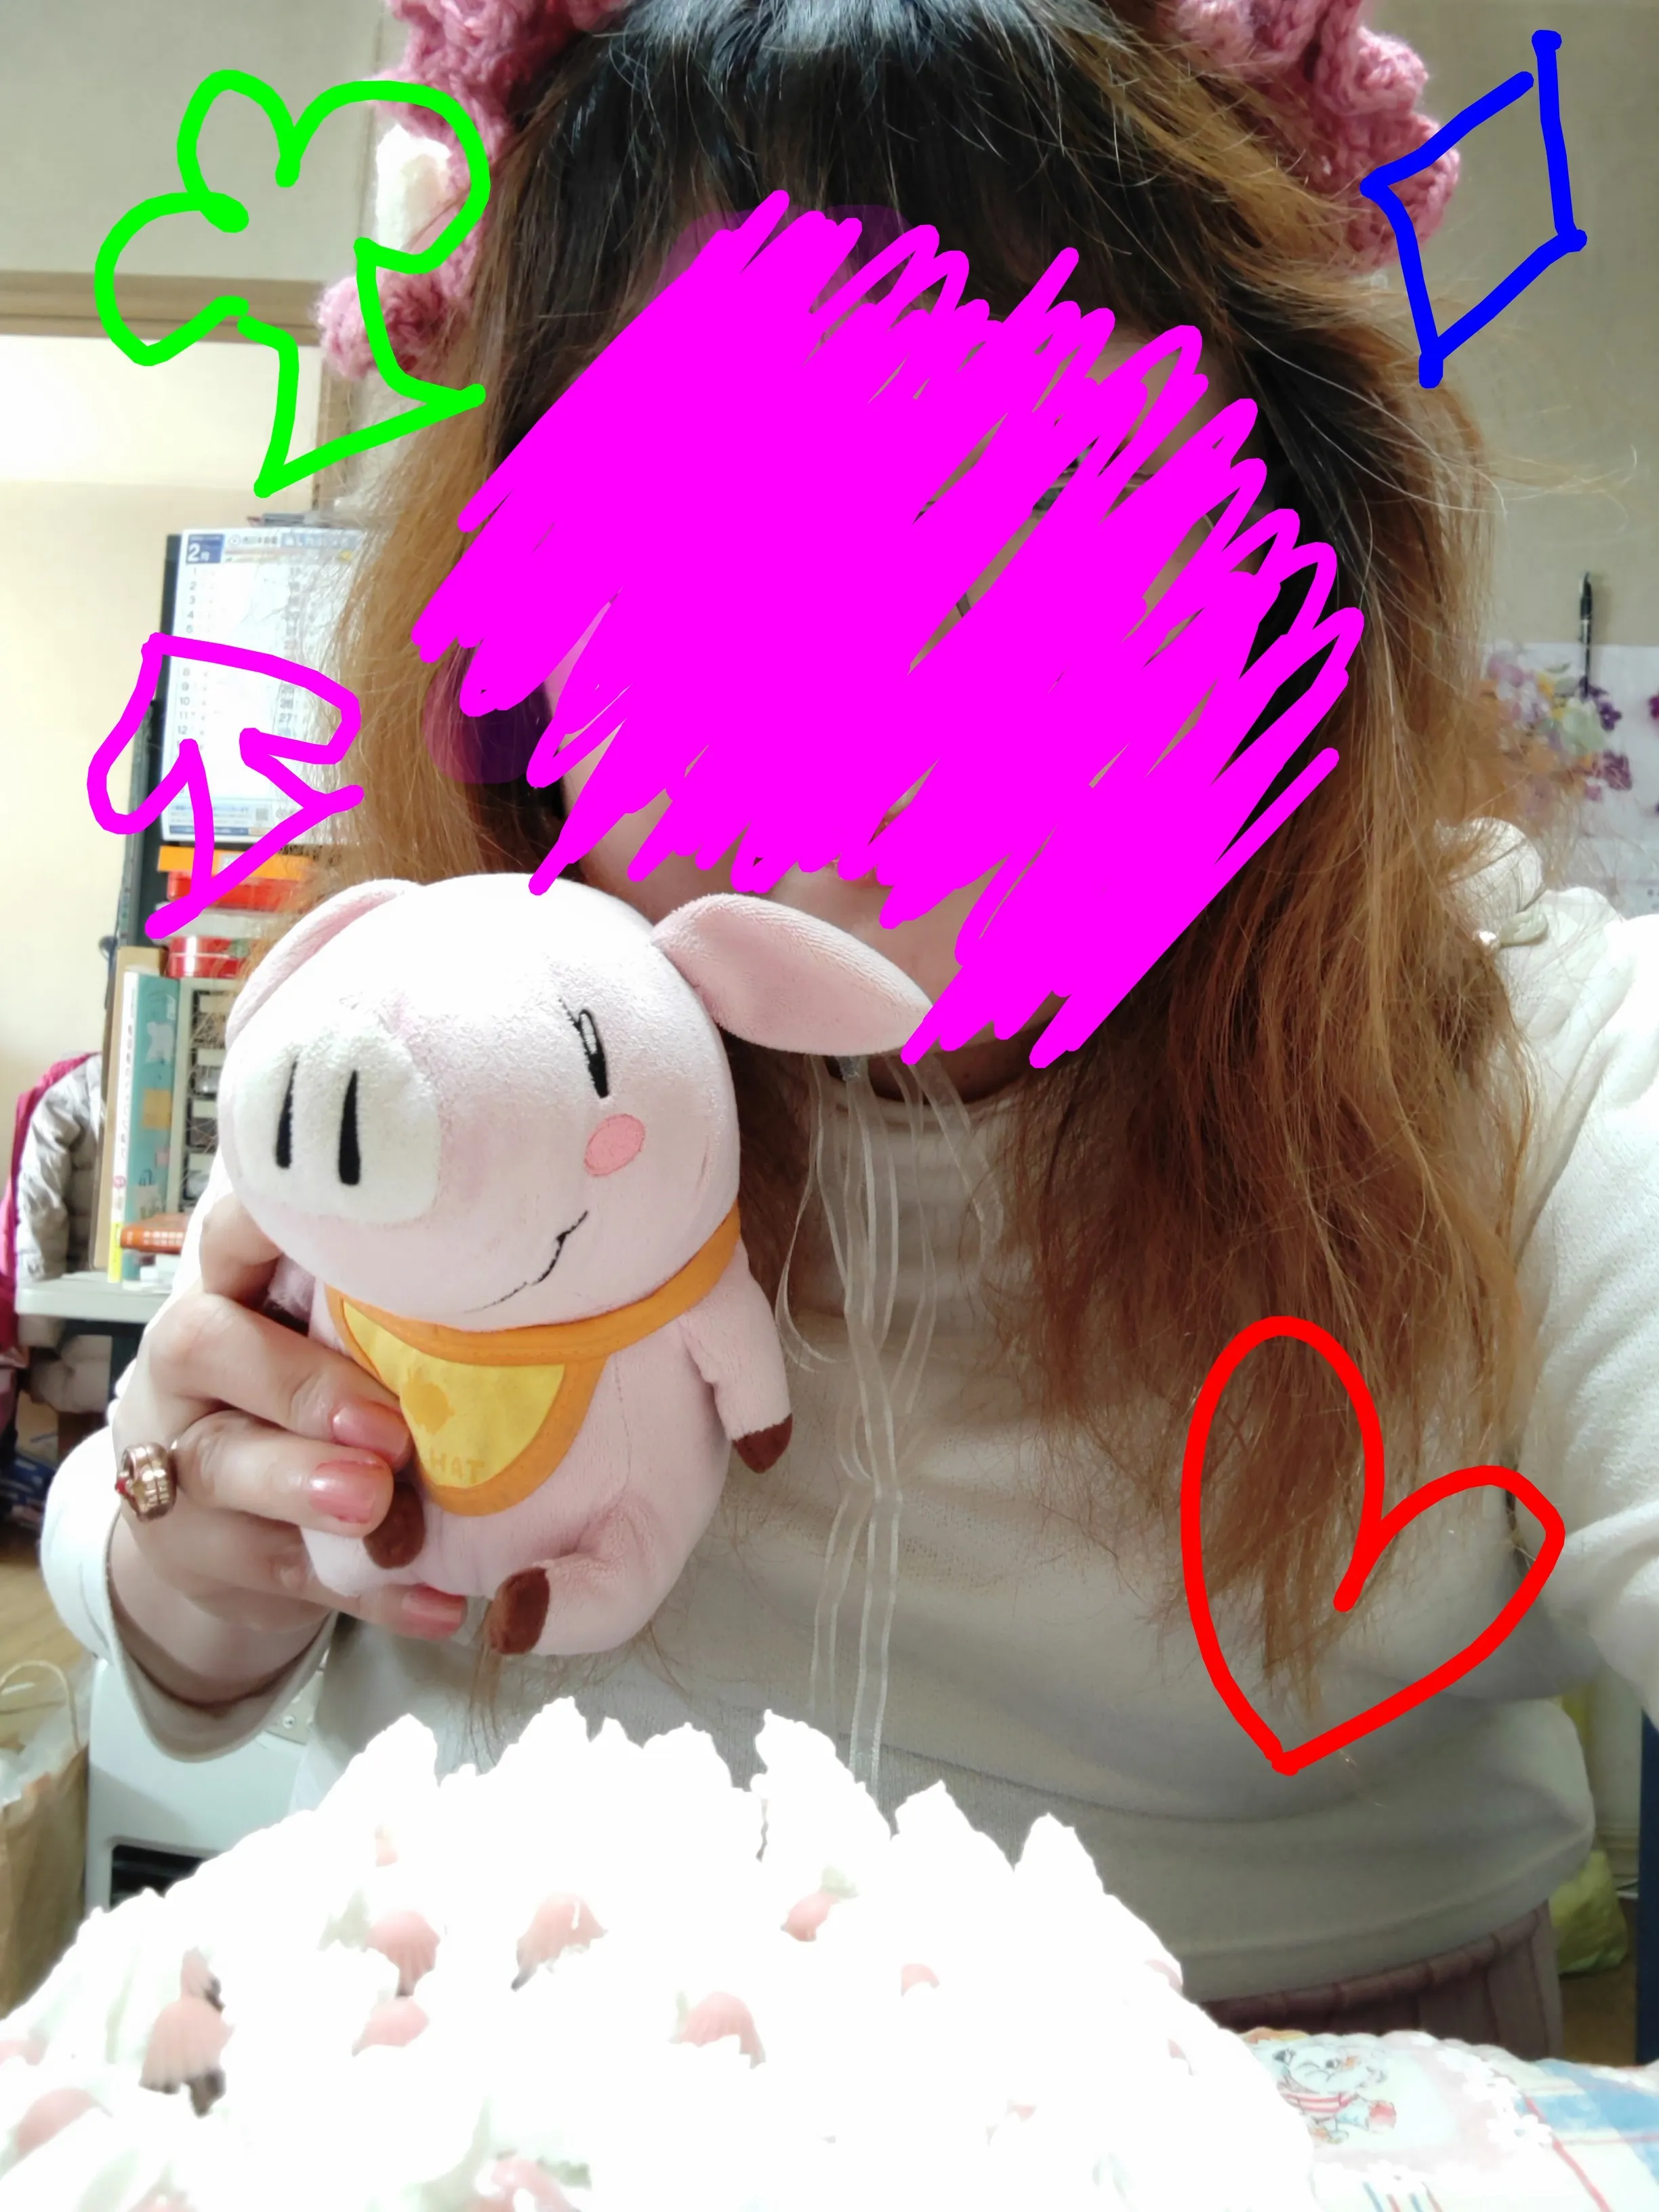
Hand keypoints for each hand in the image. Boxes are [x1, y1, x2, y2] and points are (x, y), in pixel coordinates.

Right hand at [108, 1195, 465, 1704]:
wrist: (224, 1525)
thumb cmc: (307, 1392)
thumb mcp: (327, 1335)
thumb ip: (379, 1309)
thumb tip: (508, 1280)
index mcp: (227, 1288)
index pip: (228, 1232)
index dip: (268, 1218)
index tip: (345, 1224)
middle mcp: (188, 1366)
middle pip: (208, 1349)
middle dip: (300, 1384)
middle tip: (386, 1426)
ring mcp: (185, 1465)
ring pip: (225, 1468)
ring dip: (304, 1486)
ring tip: (379, 1507)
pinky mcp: (211, 1557)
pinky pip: (287, 1575)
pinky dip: (370, 1593)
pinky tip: (438, 1603)